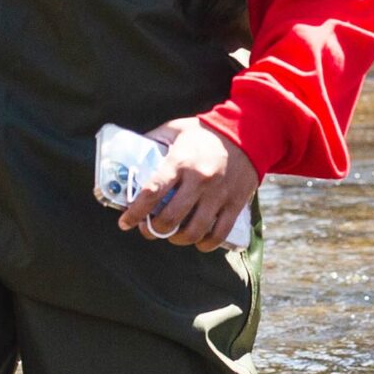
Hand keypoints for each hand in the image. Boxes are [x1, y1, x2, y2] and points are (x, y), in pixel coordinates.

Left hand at [115, 118, 258, 252]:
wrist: (248, 131)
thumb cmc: (206, 132)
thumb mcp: (175, 129)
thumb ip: (153, 140)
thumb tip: (128, 154)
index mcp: (180, 161)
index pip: (152, 192)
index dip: (135, 213)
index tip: (125, 223)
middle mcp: (199, 180)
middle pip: (170, 218)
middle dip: (153, 230)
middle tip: (148, 229)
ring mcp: (219, 194)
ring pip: (194, 231)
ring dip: (177, 239)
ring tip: (172, 235)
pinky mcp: (235, 203)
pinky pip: (219, 234)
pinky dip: (205, 244)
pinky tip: (196, 241)